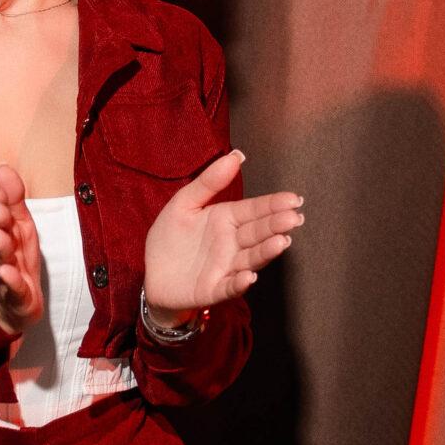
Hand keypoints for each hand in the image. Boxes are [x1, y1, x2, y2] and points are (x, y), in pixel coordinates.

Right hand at [0, 164, 45, 335]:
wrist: (12, 309)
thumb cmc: (15, 262)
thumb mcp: (21, 228)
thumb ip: (14, 200)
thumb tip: (3, 167)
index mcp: (2, 235)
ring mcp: (4, 277)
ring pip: (0, 261)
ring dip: (0, 248)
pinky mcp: (14, 298)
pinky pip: (12, 289)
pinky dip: (10, 281)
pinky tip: (6, 272)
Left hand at [141, 150, 303, 317]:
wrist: (151, 273)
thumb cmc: (170, 237)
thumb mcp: (184, 202)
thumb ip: (209, 181)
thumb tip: (236, 155)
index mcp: (226, 220)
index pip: (255, 210)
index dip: (274, 204)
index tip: (293, 199)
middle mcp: (232, 243)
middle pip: (258, 232)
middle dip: (277, 225)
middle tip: (294, 217)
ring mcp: (225, 267)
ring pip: (250, 258)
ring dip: (266, 251)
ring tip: (281, 242)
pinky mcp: (213, 289)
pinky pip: (229, 286)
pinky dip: (240, 282)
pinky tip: (249, 276)